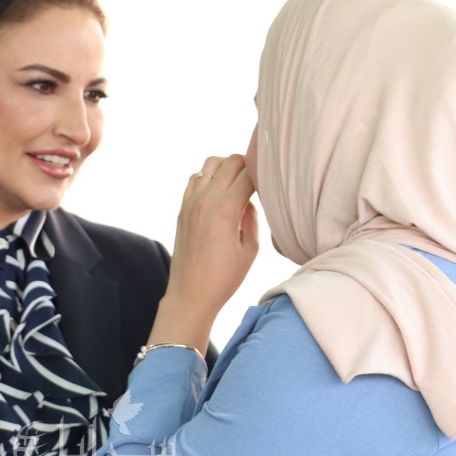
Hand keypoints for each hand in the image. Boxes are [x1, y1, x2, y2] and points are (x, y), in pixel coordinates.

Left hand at [149, 155, 258, 351]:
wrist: (190, 295)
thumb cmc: (224, 278)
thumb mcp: (250, 249)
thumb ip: (252, 217)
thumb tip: (248, 199)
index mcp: (225, 209)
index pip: (250, 172)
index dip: (265, 174)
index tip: (273, 182)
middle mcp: (205, 199)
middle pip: (232, 160)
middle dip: (249, 165)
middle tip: (259, 183)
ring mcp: (190, 202)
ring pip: (211, 163)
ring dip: (228, 167)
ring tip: (238, 185)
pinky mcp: (182, 209)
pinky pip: (196, 178)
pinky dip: (210, 178)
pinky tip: (220, 195)